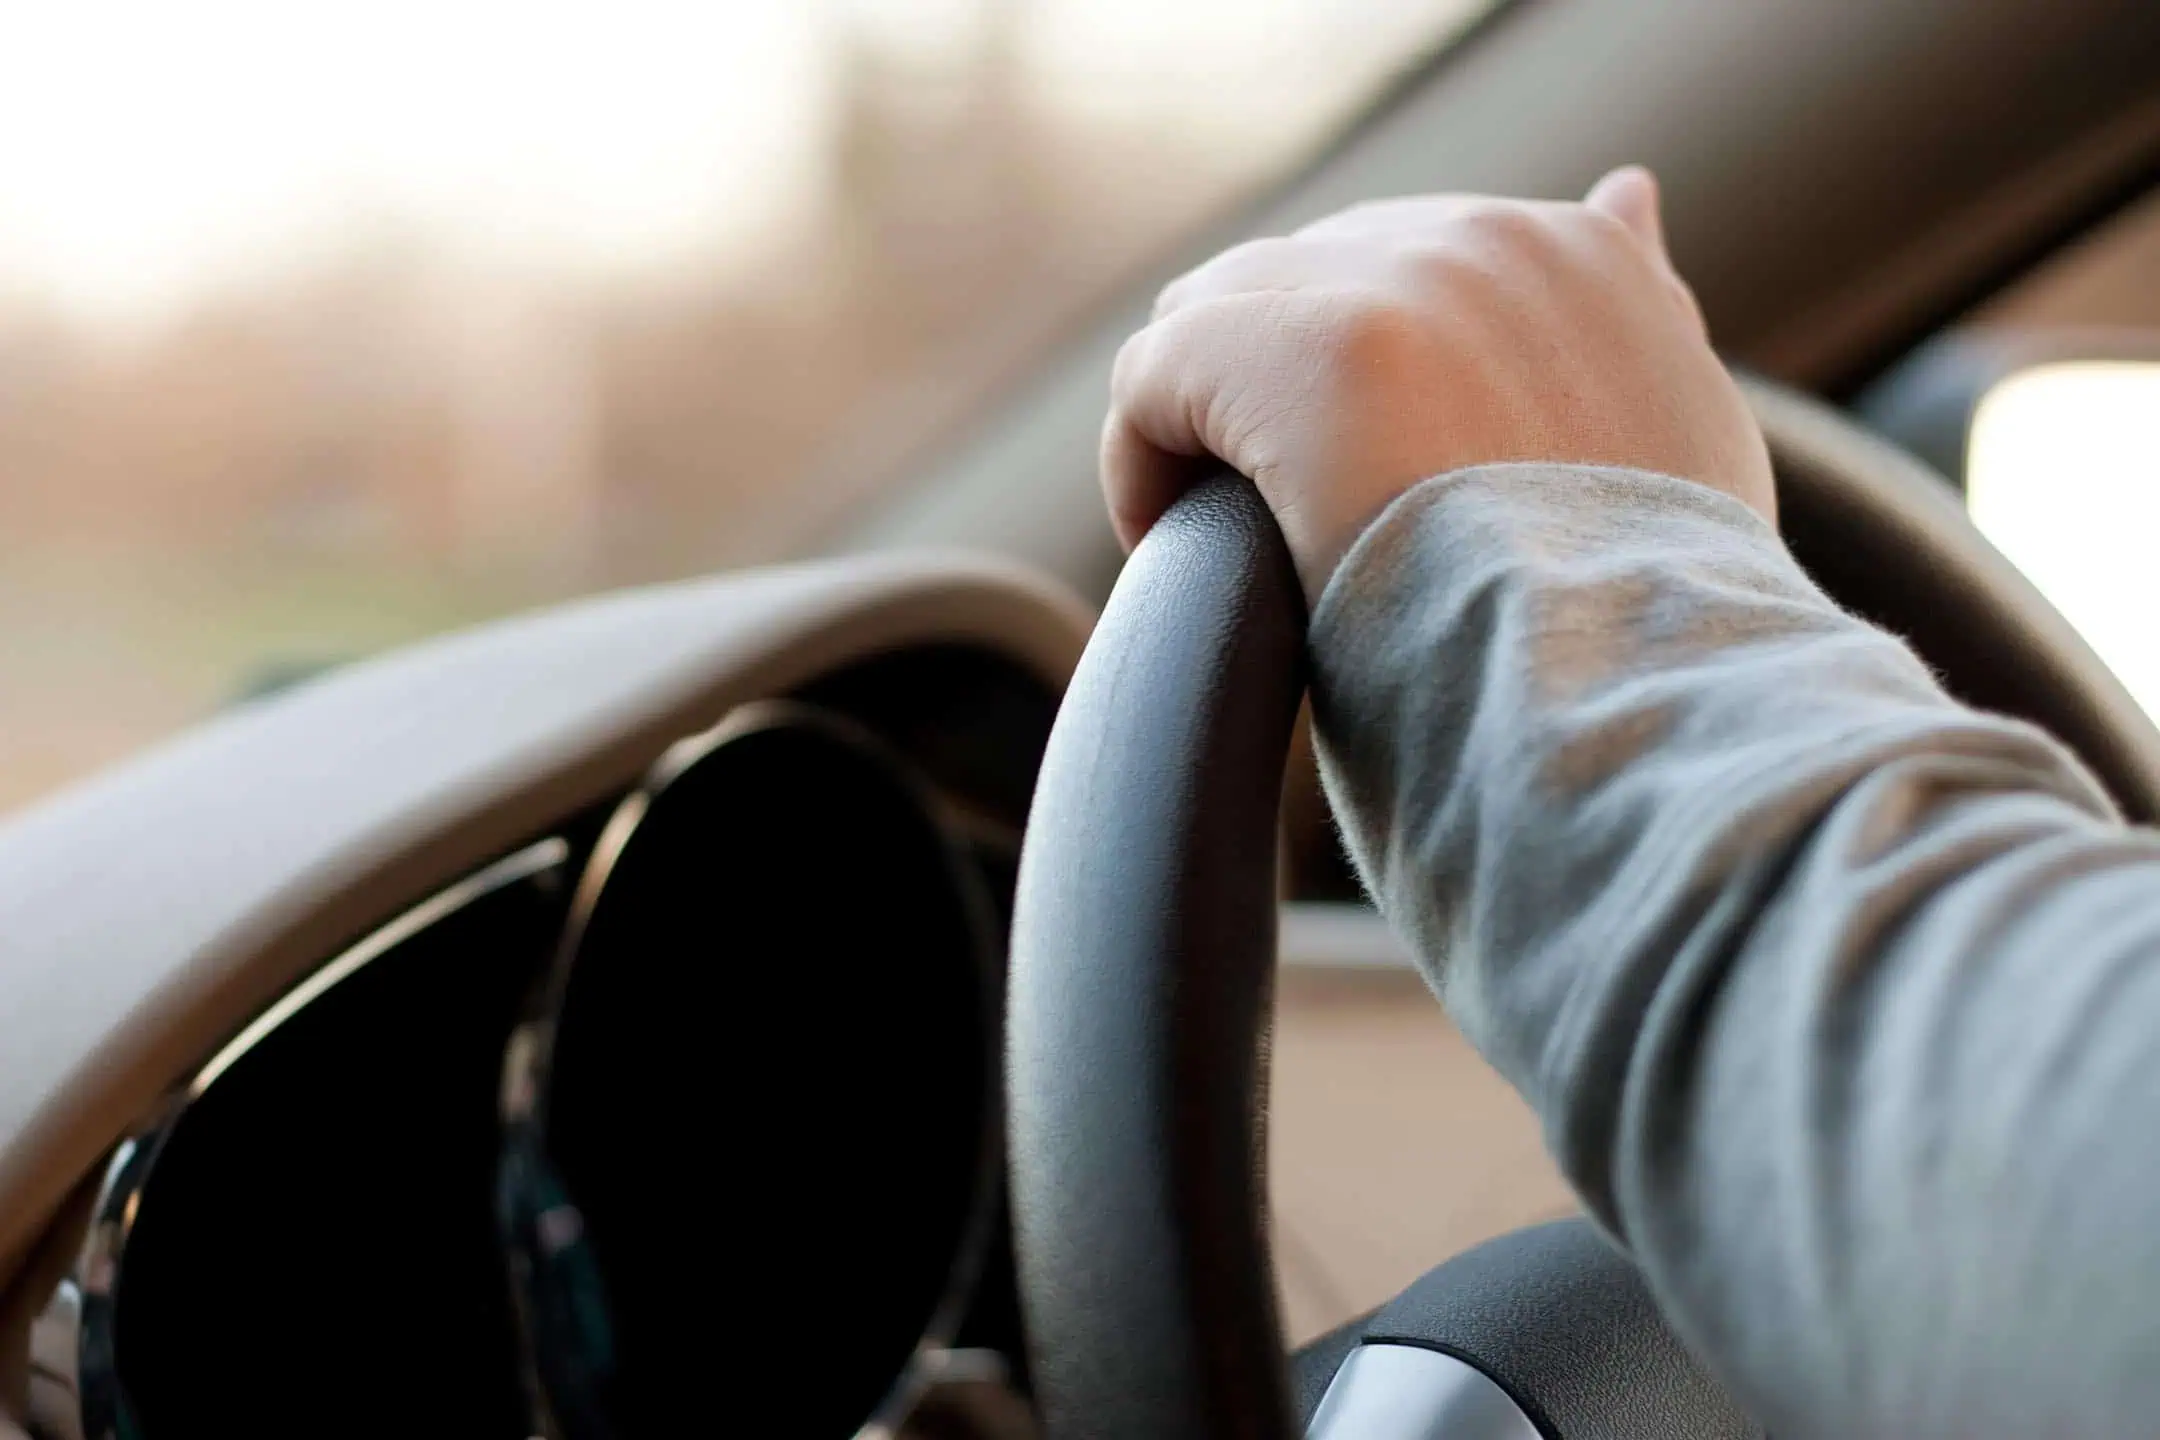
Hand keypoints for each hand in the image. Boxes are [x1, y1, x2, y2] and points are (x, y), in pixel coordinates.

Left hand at [1100, 167, 1775, 599]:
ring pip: (1217, 312)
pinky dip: (1143, 461)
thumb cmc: (1650, 622)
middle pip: (1302, 272)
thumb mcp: (1690, 441)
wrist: (1629, 702)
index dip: (1362, 375)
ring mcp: (1397, 287)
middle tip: (1279, 521)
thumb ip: (1640, 317)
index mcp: (1581, 259)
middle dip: (1274, 389)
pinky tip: (1172, 546)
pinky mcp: (1300, 354)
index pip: (1406, 262)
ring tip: (1225, 540)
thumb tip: (1623, 194)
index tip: (1362, 482)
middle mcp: (1492, 245)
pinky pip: (1155, 375)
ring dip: (1206, 421)